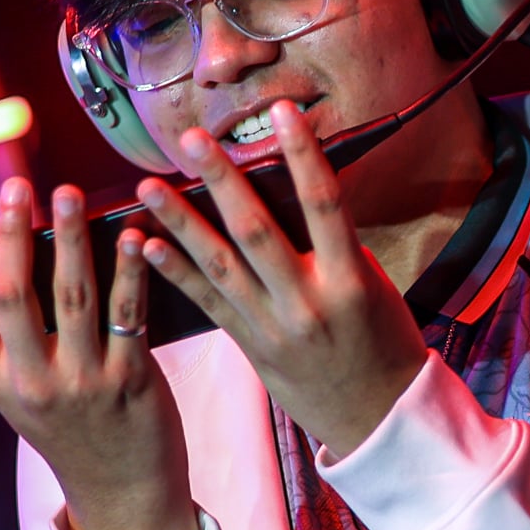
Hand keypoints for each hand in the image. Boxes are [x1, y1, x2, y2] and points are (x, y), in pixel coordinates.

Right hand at [0, 178, 198, 529]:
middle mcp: (30, 381)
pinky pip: (128, 312)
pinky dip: (129, 269)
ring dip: (69, 236)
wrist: (123, 495)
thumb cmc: (74, 433)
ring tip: (69, 194)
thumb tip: (17, 253)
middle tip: (19, 185)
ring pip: (71, 294)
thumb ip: (15, 339)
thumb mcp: (24, 395)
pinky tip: (133, 236)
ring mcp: (81, 382)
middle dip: (12, 231)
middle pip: (11, 291)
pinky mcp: (131, 381)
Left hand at [137, 102, 427, 458]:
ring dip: (179, 222)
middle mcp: (306, 303)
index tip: (282, 110)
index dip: (303, 154)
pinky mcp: (249, 347)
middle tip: (190, 140)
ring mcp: (273, 328)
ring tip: (147, 186)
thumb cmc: (383, 342)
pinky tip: (146, 244)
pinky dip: (175, 272)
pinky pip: (206, 303)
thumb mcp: (372, 285)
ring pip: (219, 265)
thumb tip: (290, 192)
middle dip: (221, 181)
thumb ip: (334, 244)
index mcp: (349, 280)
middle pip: (256, 231)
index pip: (324, 204)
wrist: (378, 418)